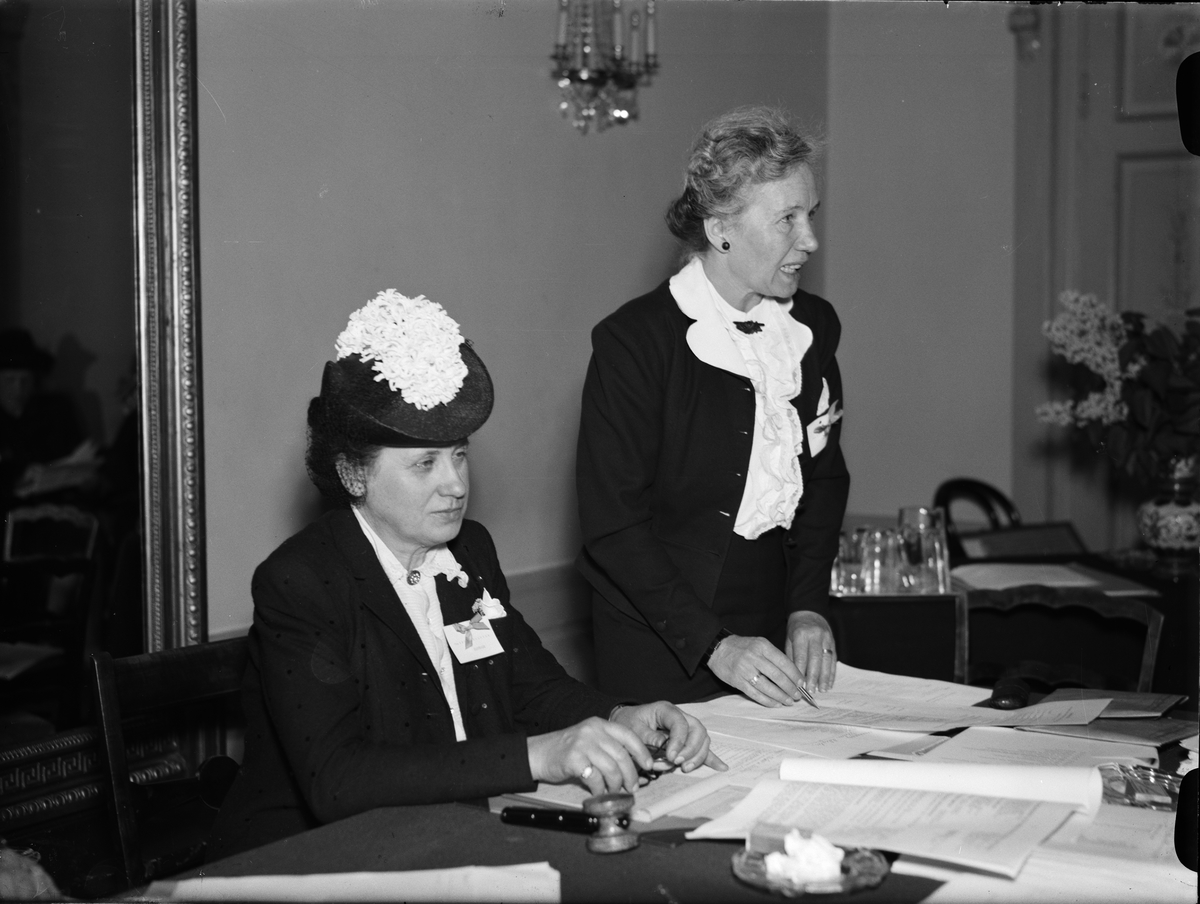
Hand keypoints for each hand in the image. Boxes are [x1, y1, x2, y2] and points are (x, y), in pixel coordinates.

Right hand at [526, 716, 652, 796]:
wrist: (539, 753)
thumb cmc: (566, 750)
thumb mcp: (589, 740)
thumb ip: (608, 747)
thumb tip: (632, 767)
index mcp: (599, 724)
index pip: (628, 735)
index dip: (642, 751)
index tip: (648, 765)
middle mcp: (592, 731)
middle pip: (622, 755)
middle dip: (631, 774)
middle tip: (632, 787)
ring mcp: (583, 744)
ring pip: (611, 768)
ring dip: (616, 784)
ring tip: (614, 790)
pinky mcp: (574, 759)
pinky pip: (595, 778)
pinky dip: (600, 789)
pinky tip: (598, 791)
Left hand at [609, 701, 726, 774]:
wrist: (625, 721)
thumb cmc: (628, 723)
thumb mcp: (633, 728)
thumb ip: (649, 737)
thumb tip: (665, 748)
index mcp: (666, 709)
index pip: (680, 723)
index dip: (678, 741)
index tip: (670, 757)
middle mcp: (679, 717)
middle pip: (697, 730)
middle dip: (691, 749)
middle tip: (678, 763)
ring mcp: (685, 728)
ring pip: (702, 739)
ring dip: (698, 755)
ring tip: (685, 768)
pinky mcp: (686, 740)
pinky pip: (702, 748)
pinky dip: (710, 758)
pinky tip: (721, 767)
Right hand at [707, 633, 807, 706]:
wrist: (717, 648)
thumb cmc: (742, 647)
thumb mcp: (759, 644)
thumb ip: (774, 656)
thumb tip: (792, 674)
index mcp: (762, 646)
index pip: (784, 662)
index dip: (795, 675)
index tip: (802, 683)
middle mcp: (754, 657)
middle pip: (777, 676)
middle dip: (790, 688)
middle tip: (798, 695)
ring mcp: (745, 670)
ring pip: (768, 687)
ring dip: (781, 696)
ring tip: (789, 701)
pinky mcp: (737, 681)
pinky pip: (755, 694)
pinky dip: (767, 701)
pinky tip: (775, 704)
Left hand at [785, 610, 836, 692]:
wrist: (809, 612)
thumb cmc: (795, 628)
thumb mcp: (789, 639)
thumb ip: (792, 656)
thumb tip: (794, 677)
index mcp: (801, 635)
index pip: (801, 656)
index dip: (801, 672)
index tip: (800, 685)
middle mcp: (815, 636)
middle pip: (816, 659)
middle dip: (814, 677)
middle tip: (811, 691)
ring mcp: (826, 638)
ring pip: (827, 660)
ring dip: (825, 677)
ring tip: (822, 690)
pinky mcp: (833, 642)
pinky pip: (833, 659)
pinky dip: (832, 672)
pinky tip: (829, 683)